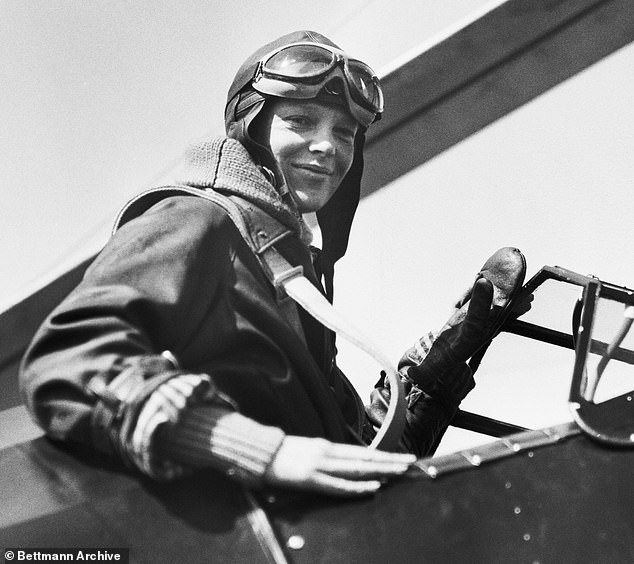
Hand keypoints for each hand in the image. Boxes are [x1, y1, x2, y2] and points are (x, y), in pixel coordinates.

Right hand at [263, 436, 414, 495]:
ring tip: (400, 471)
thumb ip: (325, 458)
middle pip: (365, 458)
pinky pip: (338, 485)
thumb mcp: (306, 452)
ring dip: (381, 470)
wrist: (256, 453)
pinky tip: (372, 487)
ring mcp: (319, 464)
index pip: (361, 452)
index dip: (383, 455)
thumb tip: (343, 464)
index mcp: (327, 447)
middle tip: (412, 461)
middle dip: (390, 460)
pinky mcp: (309, 478)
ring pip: (357, 468)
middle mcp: (327, 452)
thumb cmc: (280, 455)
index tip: (402, 457)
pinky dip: (357, 486)